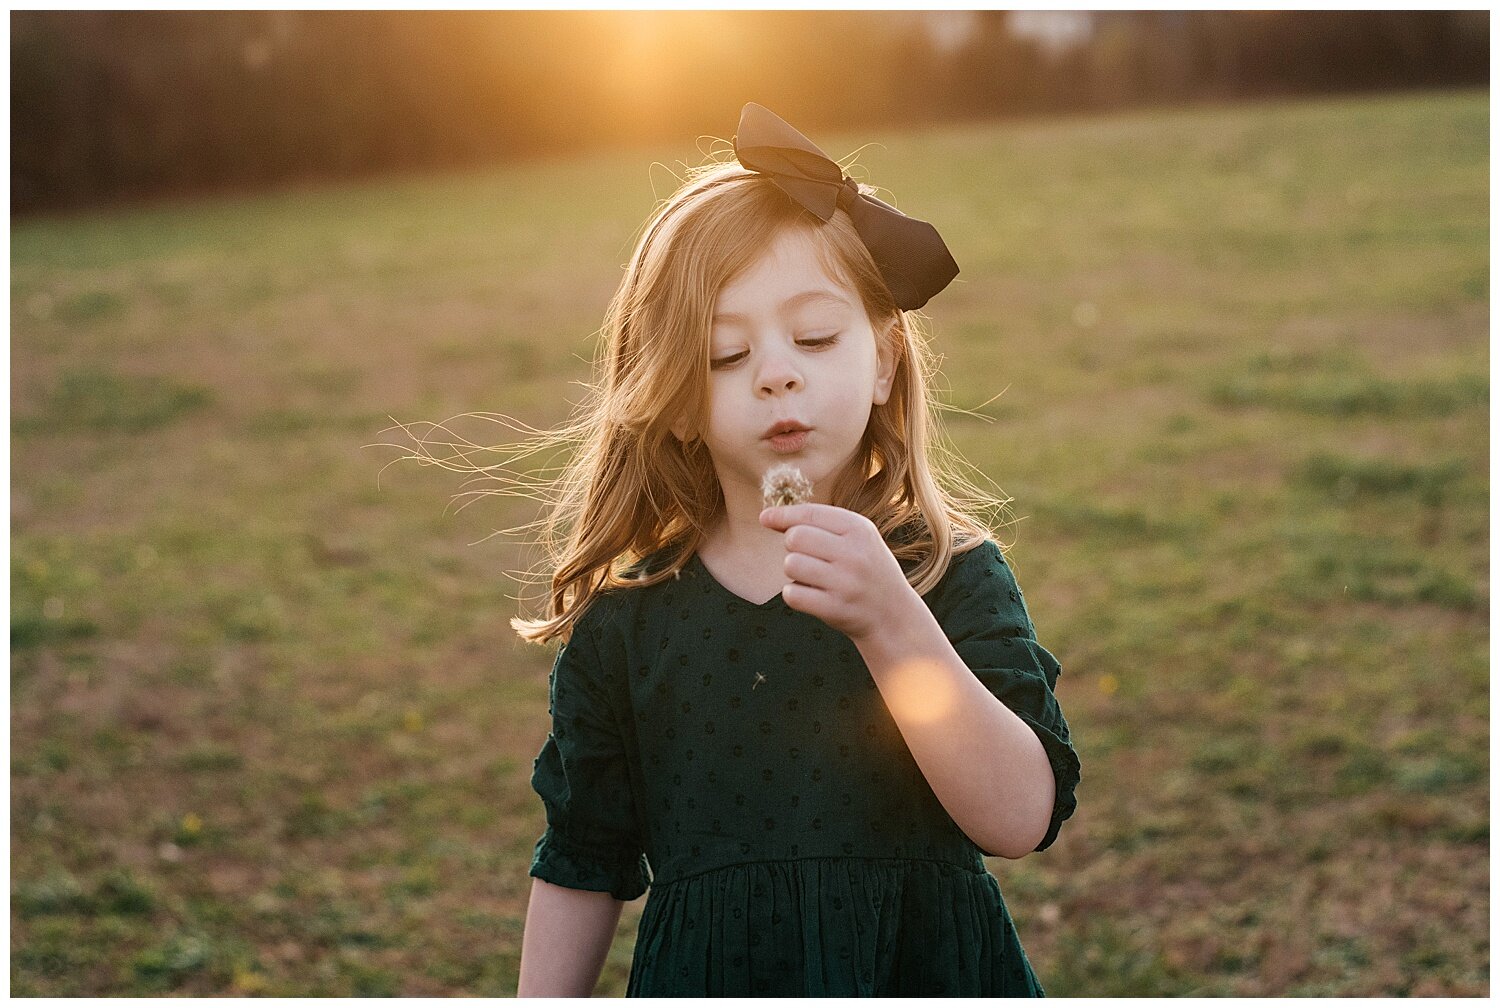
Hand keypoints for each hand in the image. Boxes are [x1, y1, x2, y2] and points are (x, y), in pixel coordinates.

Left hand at [759, 503, 919, 642]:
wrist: (892, 614)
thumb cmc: (866, 569)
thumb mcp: (856, 538)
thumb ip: (816, 523)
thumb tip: (767, 517)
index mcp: (859, 530)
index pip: (810, 514)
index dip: (782, 515)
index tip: (766, 518)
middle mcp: (854, 554)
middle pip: (795, 537)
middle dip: (792, 545)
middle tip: (809, 556)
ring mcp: (845, 583)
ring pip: (791, 564)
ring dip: (794, 570)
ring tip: (813, 576)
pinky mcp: (834, 609)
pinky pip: (792, 594)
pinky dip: (794, 594)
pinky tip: (812, 594)